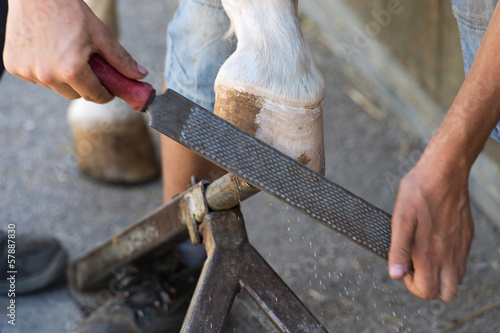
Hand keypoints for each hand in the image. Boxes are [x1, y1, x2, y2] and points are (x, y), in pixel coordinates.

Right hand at [4, 0, 146, 102]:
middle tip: (89, 69)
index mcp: (72, 70)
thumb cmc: (71, 12)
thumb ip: (121, 60)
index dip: (106, 94)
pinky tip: (47, 52)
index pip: (95, 96)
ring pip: (55, 87)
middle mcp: (48, 75)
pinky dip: (44, 71)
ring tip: (66, 55)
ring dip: (63, 78)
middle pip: (74, 95)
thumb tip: (141, 76)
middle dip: (85, 86)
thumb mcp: (101, 36)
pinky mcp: (14, 66)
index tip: (110, 90)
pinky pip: (36, 78)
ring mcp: (28, 72)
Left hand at [388, 152, 473, 300]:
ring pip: (456, 280)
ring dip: (440, 276)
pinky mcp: (466, 237)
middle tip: (415, 266)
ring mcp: (460, 247)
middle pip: (445, 293)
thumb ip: (398, 249)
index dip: (412, 285)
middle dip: (429, 287)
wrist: (444, 172)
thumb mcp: (400, 219)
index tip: (404, 267)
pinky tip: (436, 243)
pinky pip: (461, 262)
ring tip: (425, 256)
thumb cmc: (418, 193)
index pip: (426, 291)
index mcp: (429, 252)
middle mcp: (448, 254)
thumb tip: (394, 274)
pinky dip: (450, 262)